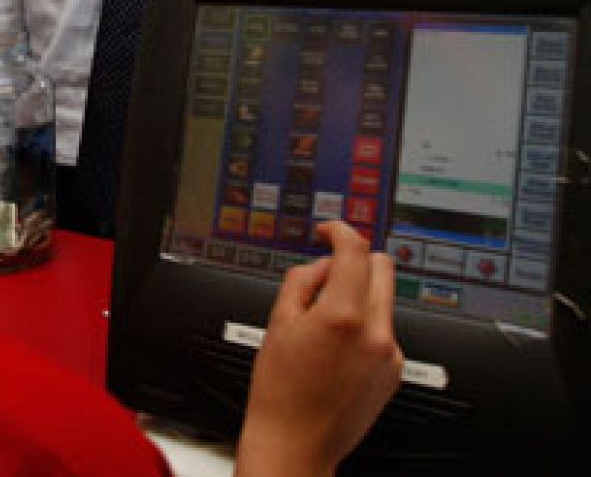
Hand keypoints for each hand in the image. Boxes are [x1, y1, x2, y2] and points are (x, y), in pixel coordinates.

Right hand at [235, 221, 403, 476]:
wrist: (296, 441)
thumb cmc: (280, 390)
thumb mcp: (277, 322)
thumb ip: (302, 281)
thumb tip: (323, 266)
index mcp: (343, 315)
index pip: (355, 251)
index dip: (340, 231)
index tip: (329, 231)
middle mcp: (375, 332)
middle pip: (383, 267)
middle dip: (356, 260)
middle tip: (329, 271)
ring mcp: (390, 354)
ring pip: (383, 299)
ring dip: (359, 295)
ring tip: (324, 321)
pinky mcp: (395, 371)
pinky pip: (384, 330)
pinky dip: (364, 326)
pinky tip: (337, 348)